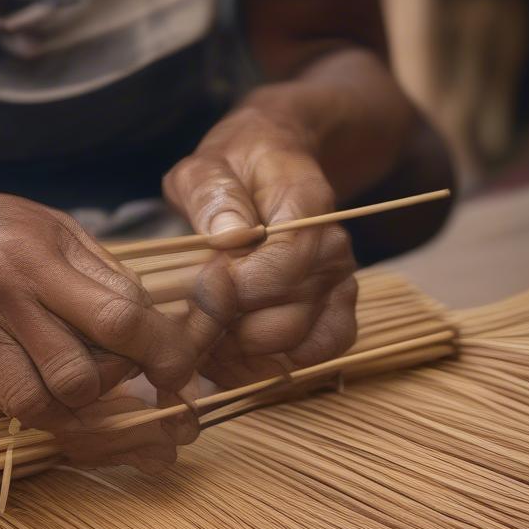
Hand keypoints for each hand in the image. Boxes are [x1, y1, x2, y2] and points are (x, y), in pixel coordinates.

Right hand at [0, 194, 230, 455]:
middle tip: (138, 374)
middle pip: (94, 360)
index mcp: (42, 248)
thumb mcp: (52, 228)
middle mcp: (11, 286)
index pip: (121, 310)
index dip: (163, 349)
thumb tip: (159, 327)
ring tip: (98, 380)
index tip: (181, 370)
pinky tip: (69, 401)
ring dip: (94, 399)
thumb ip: (102, 272)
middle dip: (129, 378)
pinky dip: (59, 415)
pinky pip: (24, 407)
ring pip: (61, 393)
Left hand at [163, 106, 357, 387]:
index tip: (201, 280)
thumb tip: (228, 234)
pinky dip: (271, 364)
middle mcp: (333, 250)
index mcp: (307, 204)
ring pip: (298, 345)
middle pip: (290, 318)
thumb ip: (212, 192)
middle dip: (231, 325)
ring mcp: (338, 284)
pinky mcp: (334, 312)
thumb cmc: (236, 166)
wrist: (274, 165)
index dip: (239, 285)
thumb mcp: (208, 164)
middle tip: (191, 313)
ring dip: (244, 351)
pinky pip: (315, 356)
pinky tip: (232, 348)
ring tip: (205, 330)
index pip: (287, 261)